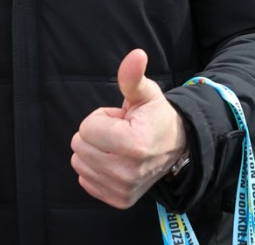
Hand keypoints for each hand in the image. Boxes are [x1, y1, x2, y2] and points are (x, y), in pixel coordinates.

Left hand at [69, 48, 186, 208]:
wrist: (176, 147)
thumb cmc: (154, 117)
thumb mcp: (145, 93)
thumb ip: (132, 76)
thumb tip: (136, 55)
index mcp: (132, 144)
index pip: (86, 128)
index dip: (101, 118)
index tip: (121, 120)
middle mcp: (127, 172)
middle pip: (79, 145)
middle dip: (95, 134)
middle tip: (119, 133)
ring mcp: (123, 189)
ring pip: (79, 162)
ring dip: (94, 151)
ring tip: (118, 146)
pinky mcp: (119, 200)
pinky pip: (85, 180)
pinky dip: (95, 169)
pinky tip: (116, 162)